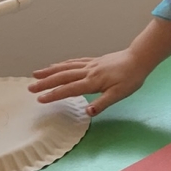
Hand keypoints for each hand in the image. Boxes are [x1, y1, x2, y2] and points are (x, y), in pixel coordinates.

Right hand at [29, 50, 149, 115]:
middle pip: (63, 77)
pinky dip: (63, 64)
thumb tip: (87, 112)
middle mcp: (88, 71)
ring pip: (66, 67)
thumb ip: (103, 103)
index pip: (69, 89)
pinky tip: (57, 65)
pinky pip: (74, 62)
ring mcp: (90, 65)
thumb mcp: (120, 94)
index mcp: (93, 81)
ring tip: (36, 74)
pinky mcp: (94, 61)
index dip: (54, 94)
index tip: (40, 99)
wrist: (139, 58)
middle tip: (30, 88)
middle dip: (45, 82)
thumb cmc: (131, 78)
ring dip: (50, 71)